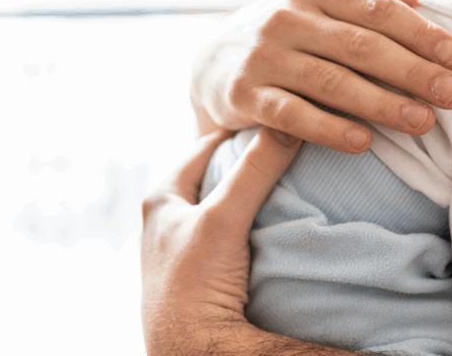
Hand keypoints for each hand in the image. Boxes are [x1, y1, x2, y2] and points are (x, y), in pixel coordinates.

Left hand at [140, 128, 302, 354]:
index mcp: (161, 196)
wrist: (193, 349)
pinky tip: (278, 220)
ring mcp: (188, 244)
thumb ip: (254, 171)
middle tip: (290, 147)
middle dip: (250, 160)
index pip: (206, 145)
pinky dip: (256, 221)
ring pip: (228, 202)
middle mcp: (169, 217)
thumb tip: (289, 125)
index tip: (277, 119)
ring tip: (290, 179)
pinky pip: (236, 231)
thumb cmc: (194, 282)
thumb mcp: (222, 218)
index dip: (240, 130)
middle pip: (218, 172)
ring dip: (254, 193)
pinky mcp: (206, 269)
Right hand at [190, 0, 451, 152]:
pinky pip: (292, 114)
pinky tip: (363, 143)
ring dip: (382, 104)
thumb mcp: (318, 7)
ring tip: (423, 123)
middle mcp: (285, 17)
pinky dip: (329, 129)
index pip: (375, 9)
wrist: (211, 63)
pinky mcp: (243, 94)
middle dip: (412, 71)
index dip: (419, 33)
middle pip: (360, 46)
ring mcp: (262, 56)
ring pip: (331, 82)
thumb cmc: (284, 36)